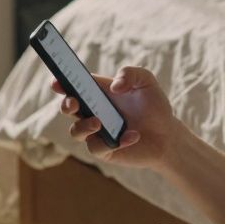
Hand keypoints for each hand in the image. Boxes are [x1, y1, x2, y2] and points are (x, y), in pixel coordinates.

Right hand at [52, 66, 178, 170]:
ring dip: (83, 126)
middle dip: (66, 104)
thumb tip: (115, 86)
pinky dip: (114, 142)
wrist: (168, 135)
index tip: (56, 82)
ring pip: (76, 131)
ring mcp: (97, 132)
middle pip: (68, 108)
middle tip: (74, 103)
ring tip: (99, 123)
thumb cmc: (154, 106)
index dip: (61, 82)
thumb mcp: (146, 81)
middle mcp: (93, 111)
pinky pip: (98, 148)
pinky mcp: (104, 150)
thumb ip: (130, 73)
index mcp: (98, 92)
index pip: (74, 85)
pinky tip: (133, 136)